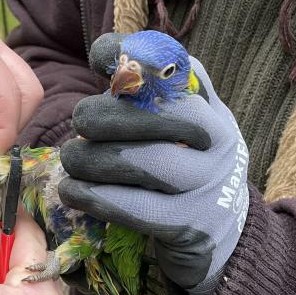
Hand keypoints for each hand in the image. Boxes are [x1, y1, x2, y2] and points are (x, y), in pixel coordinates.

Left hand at [59, 58, 248, 294]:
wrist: (223, 240)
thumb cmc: (189, 174)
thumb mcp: (187, 132)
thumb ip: (155, 95)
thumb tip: (107, 55)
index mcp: (215, 113)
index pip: (181, 72)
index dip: (137, 58)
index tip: (98, 56)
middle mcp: (220, 146)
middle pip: (162, 116)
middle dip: (108, 115)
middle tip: (79, 122)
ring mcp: (207, 188)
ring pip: (145, 162)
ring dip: (94, 158)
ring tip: (71, 158)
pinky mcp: (186, 228)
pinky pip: (134, 207)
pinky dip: (96, 196)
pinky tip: (72, 191)